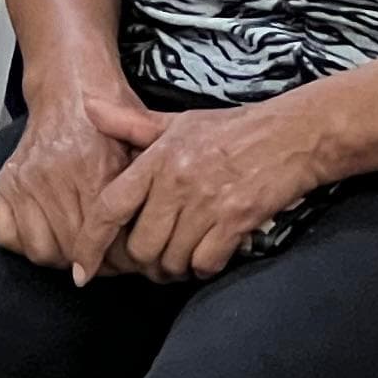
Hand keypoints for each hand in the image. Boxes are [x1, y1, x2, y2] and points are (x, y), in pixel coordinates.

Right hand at [0, 89, 147, 284]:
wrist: (73, 87)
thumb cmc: (113, 116)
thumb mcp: (143, 143)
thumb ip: (146, 188)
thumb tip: (156, 236)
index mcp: (94, 172)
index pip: (100, 239)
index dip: (114, 261)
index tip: (125, 266)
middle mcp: (55, 178)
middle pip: (70, 250)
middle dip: (92, 264)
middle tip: (105, 264)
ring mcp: (26, 182)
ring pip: (41, 251)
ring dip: (60, 258)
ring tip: (79, 252)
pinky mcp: (6, 183)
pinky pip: (9, 236)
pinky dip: (27, 245)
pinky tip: (50, 238)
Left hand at [90, 93, 333, 281]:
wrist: (295, 134)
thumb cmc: (234, 129)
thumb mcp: (179, 121)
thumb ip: (130, 123)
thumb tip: (87, 107)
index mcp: (159, 158)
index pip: (109, 208)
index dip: (89, 244)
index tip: (82, 270)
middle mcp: (178, 181)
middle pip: (140, 246)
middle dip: (145, 261)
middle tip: (157, 256)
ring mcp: (208, 202)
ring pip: (171, 259)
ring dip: (175, 267)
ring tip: (184, 255)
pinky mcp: (236, 220)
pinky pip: (204, 263)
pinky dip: (204, 267)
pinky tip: (210, 254)